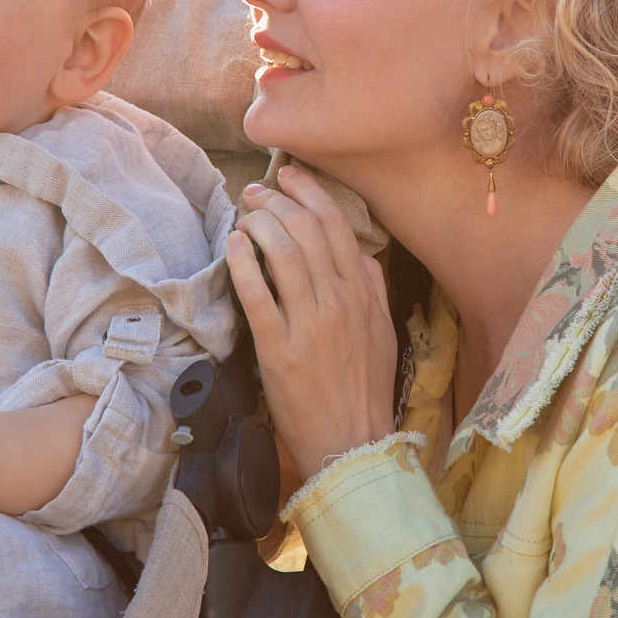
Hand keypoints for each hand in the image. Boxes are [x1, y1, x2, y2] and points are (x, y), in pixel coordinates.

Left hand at [224, 165, 397, 477]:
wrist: (352, 442)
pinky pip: (257, 294)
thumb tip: (357, 250)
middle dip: (277, 200)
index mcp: (364, 295)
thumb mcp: (382, 331)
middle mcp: (339, 302)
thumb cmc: (364, 387)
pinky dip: (244, 262)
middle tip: (256, 191)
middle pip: (306, 230)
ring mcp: (309, 325)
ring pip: (284, 252)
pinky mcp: (279, 350)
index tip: (290, 175)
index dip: (310, 192)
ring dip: (259, 223)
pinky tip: (234, 245)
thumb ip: (372, 287)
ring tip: (244, 213)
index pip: (338, 226)